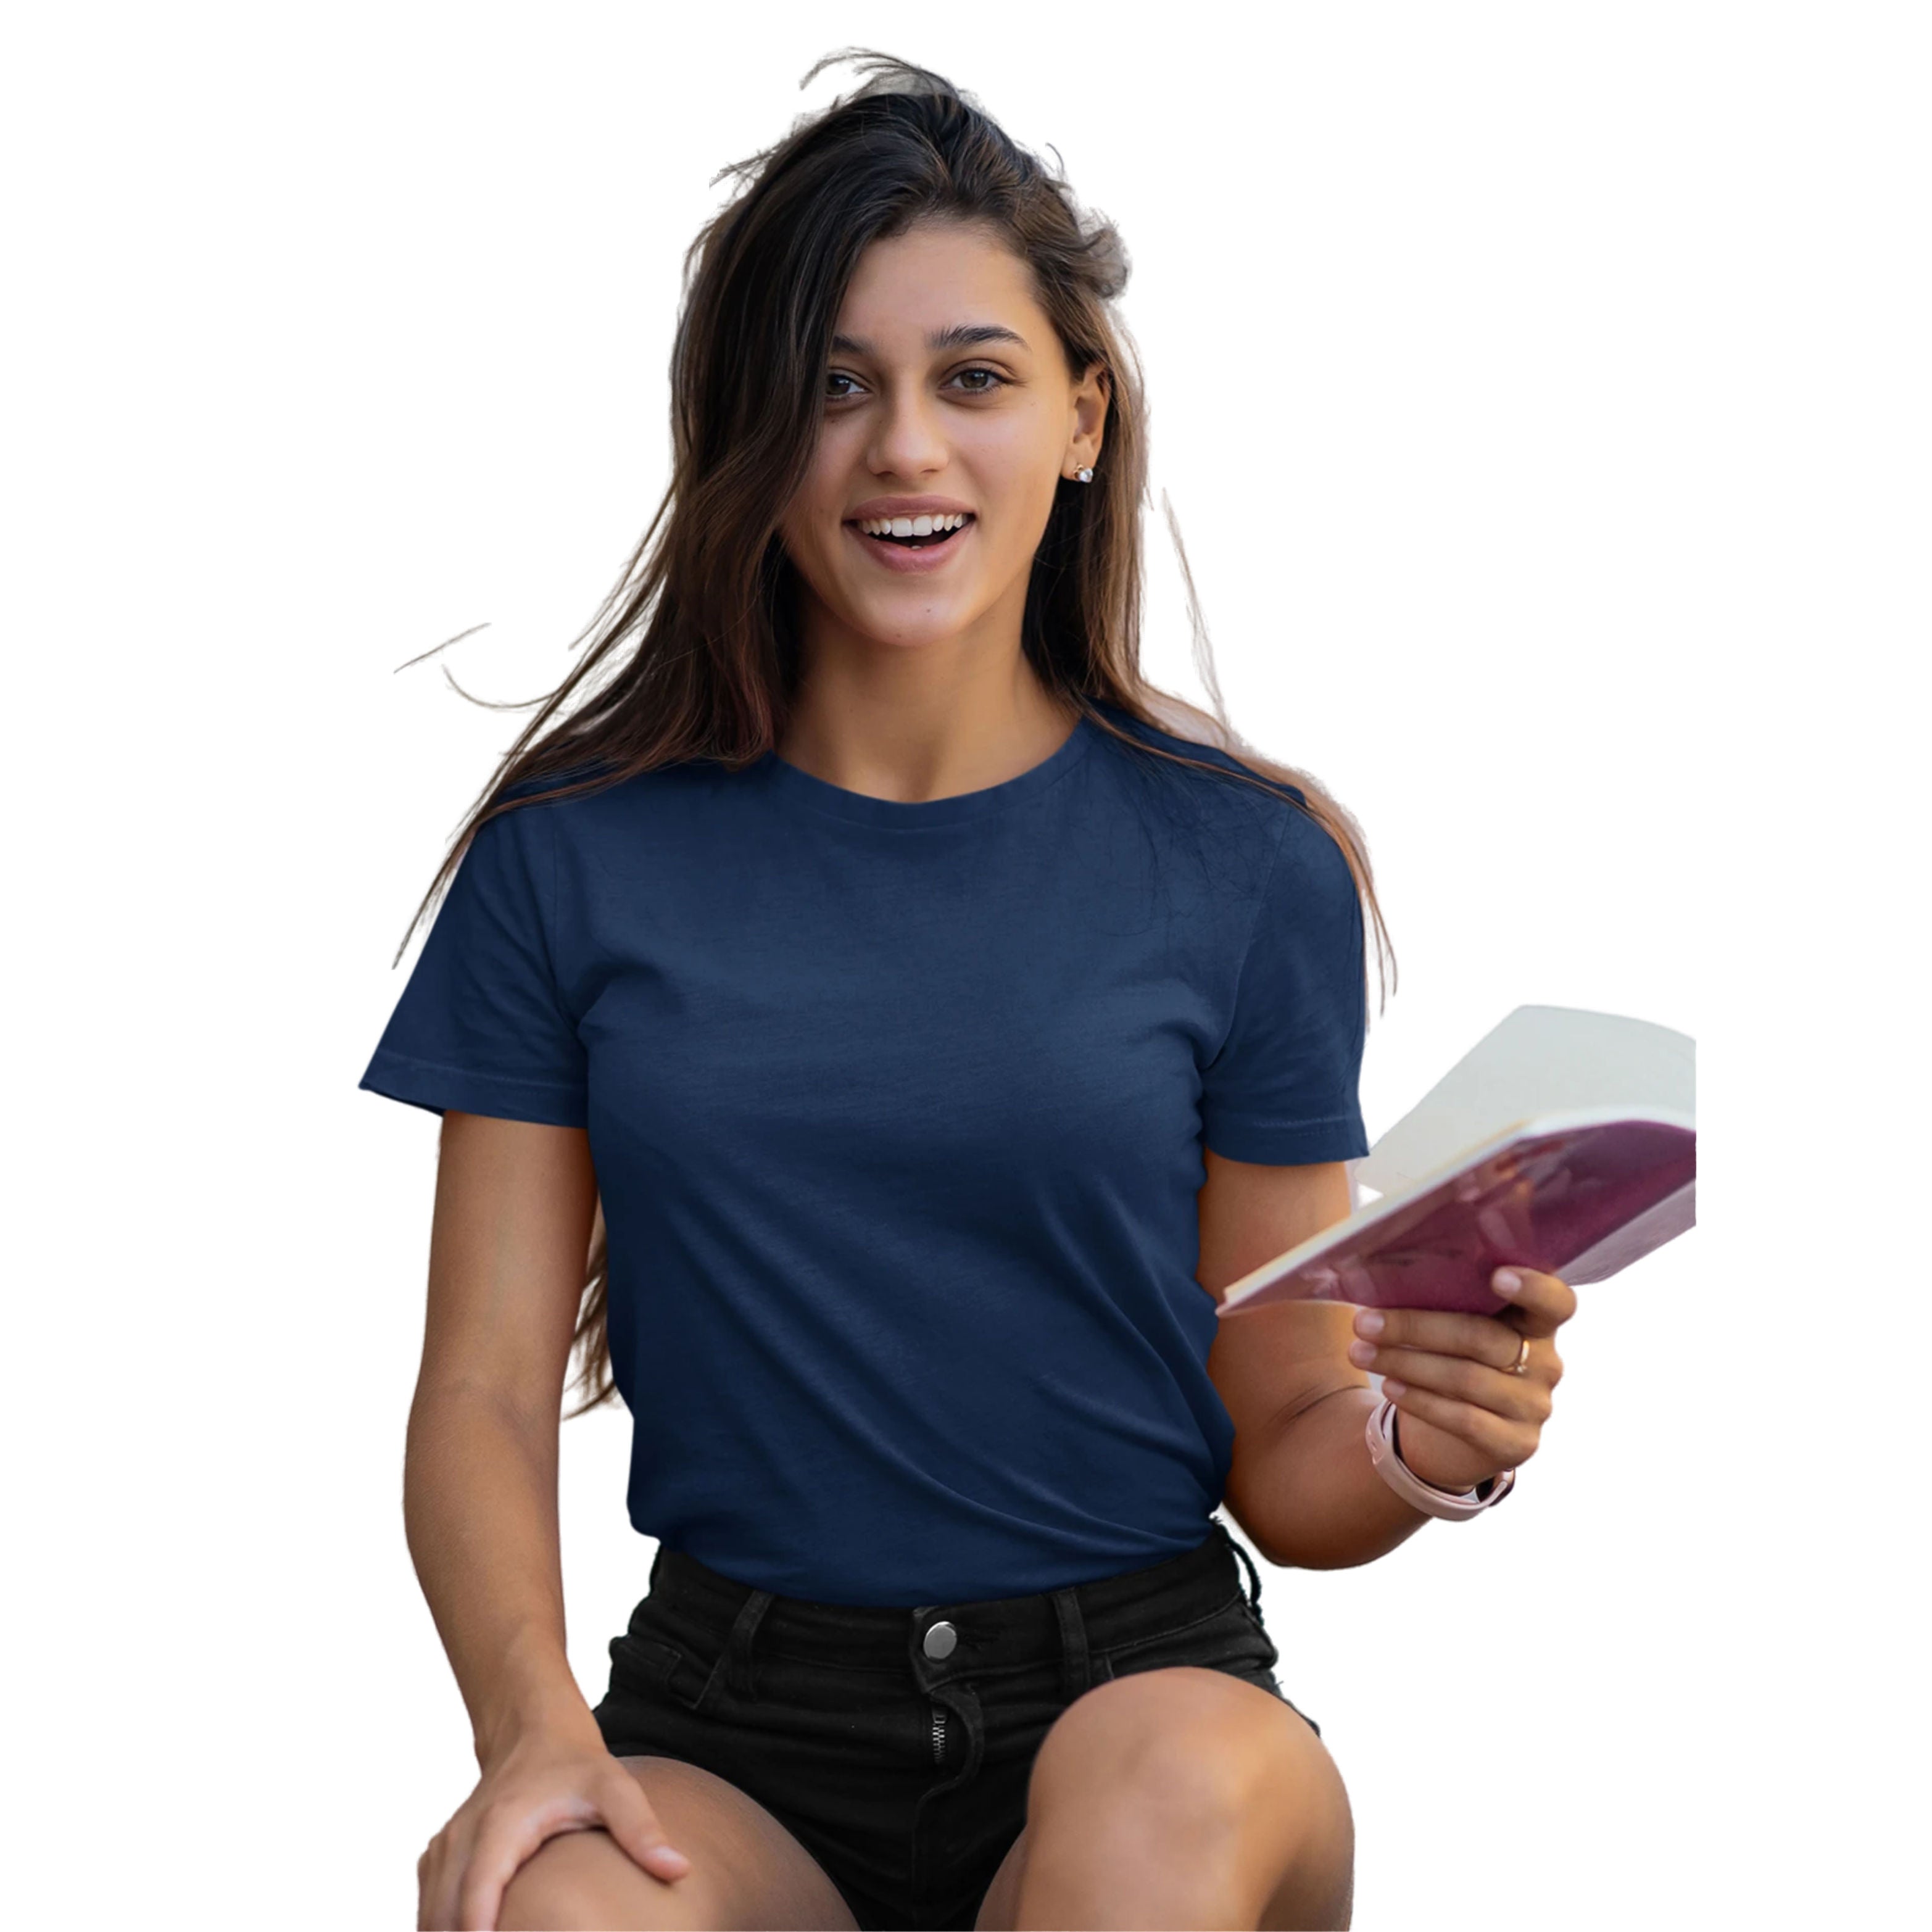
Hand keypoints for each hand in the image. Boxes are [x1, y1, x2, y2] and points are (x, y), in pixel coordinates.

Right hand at [417, 1718, 690, 1930]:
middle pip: (442, 1916)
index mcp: (502, 1823)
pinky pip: (428, 1905)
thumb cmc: (575, 1764)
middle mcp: (463, 1836)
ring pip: (428, 1915)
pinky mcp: (440, 1856)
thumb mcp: (615, 1788)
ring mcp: (446, 1846)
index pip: (476, 1896)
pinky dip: (439, 1928)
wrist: (534, 1730)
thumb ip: (642, 1830)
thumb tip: (677, 1870)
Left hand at [1346, 1266, 1574, 1494]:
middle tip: (1364, 1322)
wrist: (1455, 1436)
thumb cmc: (1453, 1361)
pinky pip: (1464, 1419)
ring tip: (1360, 1351)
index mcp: (1537, 1322)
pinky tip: (1389, 1386)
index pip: (1556, 1302)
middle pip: (1483, 1337)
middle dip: (1416, 1327)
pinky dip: (1420, 1400)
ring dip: (1405, 1362)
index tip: (1497, 1275)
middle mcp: (1545, 1363)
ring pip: (1466, 1378)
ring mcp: (1535, 1406)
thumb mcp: (1458, 1328)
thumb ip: (1448, 1303)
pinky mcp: (1516, 1444)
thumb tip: (1382, 1275)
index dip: (1533, 1287)